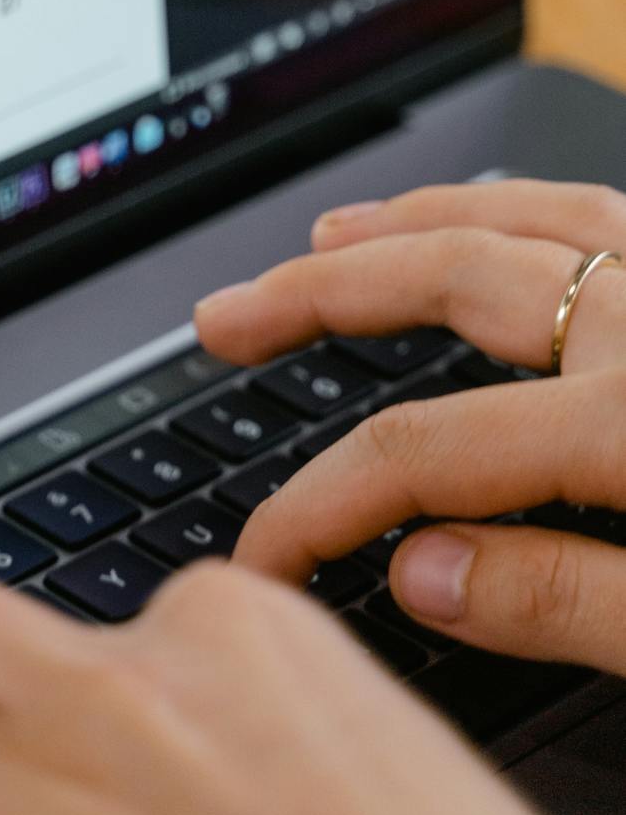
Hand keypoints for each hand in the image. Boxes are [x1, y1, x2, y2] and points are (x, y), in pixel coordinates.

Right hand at [196, 178, 625, 669]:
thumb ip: (568, 605)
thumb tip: (420, 575)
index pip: (430, 451)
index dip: (323, 504)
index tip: (264, 553)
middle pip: (450, 280)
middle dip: (317, 297)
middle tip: (227, 321)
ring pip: (525, 222)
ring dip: (411, 226)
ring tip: (327, 238)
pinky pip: (598, 217)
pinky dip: (518, 210)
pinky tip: (492, 224)